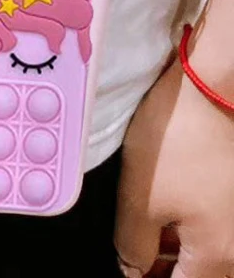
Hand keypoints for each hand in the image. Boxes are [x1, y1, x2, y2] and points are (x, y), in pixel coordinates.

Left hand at [115, 50, 233, 277]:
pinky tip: (168, 208)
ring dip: (179, 249)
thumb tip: (134, 269)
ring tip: (147, 232)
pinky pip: (217, 228)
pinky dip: (192, 227)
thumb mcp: (139, 198)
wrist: (212, 91)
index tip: (130, 266)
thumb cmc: (176, 144)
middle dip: (166, 267)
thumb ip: (134, 244)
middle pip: (201, 274)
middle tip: (135, 252)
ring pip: (210, 253)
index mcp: (220, 258)